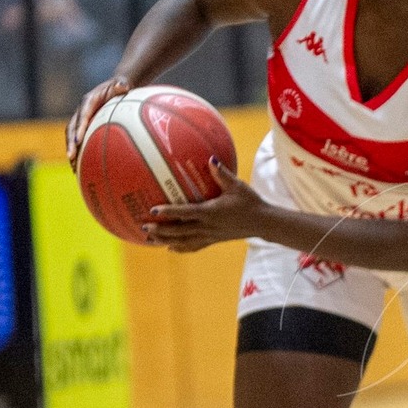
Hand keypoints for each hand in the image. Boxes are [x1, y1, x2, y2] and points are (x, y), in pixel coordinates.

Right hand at [65, 75, 130, 166]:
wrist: (114, 88)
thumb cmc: (120, 86)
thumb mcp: (121, 83)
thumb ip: (121, 84)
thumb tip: (123, 86)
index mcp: (89, 101)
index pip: (82, 114)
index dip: (79, 127)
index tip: (78, 140)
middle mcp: (81, 111)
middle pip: (71, 128)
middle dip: (70, 143)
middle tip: (71, 157)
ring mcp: (81, 120)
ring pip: (71, 136)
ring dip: (71, 150)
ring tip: (73, 167)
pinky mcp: (83, 127)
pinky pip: (78, 140)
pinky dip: (78, 152)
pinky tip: (81, 168)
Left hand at [143, 161, 264, 252]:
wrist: (263, 223)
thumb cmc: (250, 202)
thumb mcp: (237, 186)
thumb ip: (222, 173)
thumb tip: (210, 159)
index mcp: (211, 212)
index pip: (185, 212)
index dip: (169, 212)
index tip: (153, 210)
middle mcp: (207, 226)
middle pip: (179, 231)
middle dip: (161, 230)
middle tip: (144, 228)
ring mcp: (210, 236)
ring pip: (184, 241)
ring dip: (166, 241)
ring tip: (150, 240)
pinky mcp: (214, 240)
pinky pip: (194, 246)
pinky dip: (181, 248)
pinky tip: (171, 248)